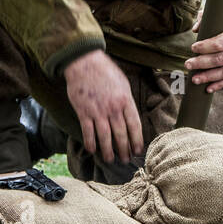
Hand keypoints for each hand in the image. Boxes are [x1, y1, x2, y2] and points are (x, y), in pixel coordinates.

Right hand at [63, 49, 143, 163]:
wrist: (85, 63)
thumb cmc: (105, 71)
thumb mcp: (123, 83)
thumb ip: (127, 100)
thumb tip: (130, 116)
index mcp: (125, 100)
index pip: (134, 125)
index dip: (137, 140)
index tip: (138, 150)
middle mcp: (113, 108)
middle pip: (121, 134)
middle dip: (124, 150)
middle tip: (126, 160)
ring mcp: (98, 111)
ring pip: (105, 137)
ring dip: (108, 151)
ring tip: (110, 160)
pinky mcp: (84, 112)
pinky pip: (88, 132)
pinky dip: (90, 143)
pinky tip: (92, 150)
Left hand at [185, 6, 222, 91]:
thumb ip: (210, 18)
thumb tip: (195, 30)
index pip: (220, 43)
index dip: (205, 47)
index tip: (193, 47)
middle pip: (220, 59)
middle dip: (202, 63)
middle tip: (188, 64)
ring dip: (208, 77)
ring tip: (194, 79)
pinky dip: (220, 84)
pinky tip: (208, 88)